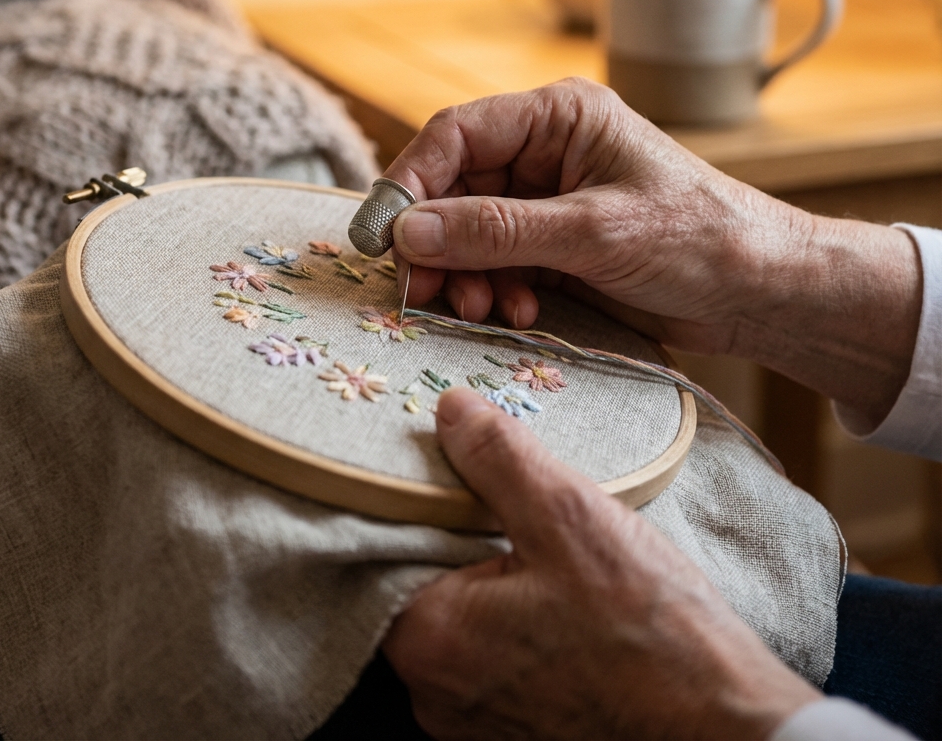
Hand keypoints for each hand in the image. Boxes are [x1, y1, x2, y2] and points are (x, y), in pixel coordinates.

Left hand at [382, 387, 818, 739]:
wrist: (728, 733)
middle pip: (424, 588)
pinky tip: (567, 611)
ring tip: (552, 562)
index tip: (458, 479)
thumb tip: (450, 409)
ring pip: (465, 627)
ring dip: (497, 588)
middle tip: (521, 516)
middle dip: (465, 545)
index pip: (387, 549)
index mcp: (427, 640)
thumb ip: (497, 458)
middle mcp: (435, 695)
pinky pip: (497, 664)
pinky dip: (520, 630)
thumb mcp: (569, 517)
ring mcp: (475, 727)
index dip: (422, 504)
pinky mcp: (517, 737)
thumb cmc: (650, 631)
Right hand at [385, 79, 920, 426]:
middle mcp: (545, 152)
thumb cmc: (699, 240)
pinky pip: (495, 260)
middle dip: (437, 241)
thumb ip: (497, 230)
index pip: (456, 134)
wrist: (760, 292)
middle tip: (426, 290)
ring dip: (463, 272)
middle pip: (453, 187)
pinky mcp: (553, 244)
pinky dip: (492, 287)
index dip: (410, 182)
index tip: (382, 235)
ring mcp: (547, 200)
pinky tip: (515, 310)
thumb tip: (408, 230)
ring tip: (481, 309)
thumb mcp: (593, 233)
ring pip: (467, 230)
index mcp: (558, 118)